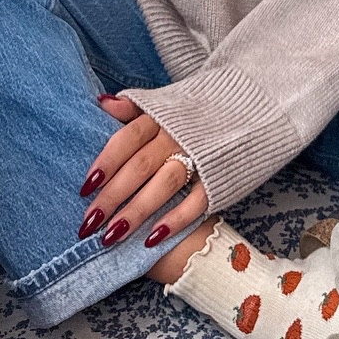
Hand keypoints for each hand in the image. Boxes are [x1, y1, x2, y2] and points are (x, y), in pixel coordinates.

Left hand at [78, 96, 208, 249]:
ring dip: (136, 211)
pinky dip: (176, 219)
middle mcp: (178, 136)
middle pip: (140, 167)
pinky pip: (197, 200)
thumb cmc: (198, 110)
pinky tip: (153, 238)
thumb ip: (133, 106)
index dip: (106, 163)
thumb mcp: (166, 101)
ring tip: (112, 236)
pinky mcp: (219, 178)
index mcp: (161, 116)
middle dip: (112, 196)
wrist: (253, 105)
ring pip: (164, 185)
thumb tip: (101, 103)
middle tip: (88, 223)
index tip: (85, 187)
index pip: (127, 139)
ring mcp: (200, 157)